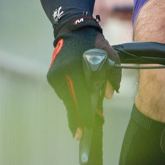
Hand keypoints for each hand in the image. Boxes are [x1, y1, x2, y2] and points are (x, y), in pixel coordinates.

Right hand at [46, 15, 120, 135]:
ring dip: (76, 106)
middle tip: (78, 134)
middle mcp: (60, 74)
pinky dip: (73, 97)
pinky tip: (81, 102)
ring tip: (86, 118)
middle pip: (69, 102)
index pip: (78, 96)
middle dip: (76, 118)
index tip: (85, 128)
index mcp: (72, 68)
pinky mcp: (52, 77)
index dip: (82, 114)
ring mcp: (54, 76)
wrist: (72, 29)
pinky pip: (64, 92)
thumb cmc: (93, 43)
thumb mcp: (109, 56)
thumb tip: (108, 96)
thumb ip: (112, 76)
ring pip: (67, 98)